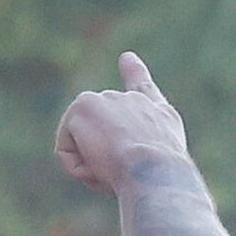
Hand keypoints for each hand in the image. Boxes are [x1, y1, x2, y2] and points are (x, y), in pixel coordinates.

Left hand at [54, 51, 193, 194]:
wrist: (155, 170)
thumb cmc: (165, 175)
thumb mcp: (169, 161)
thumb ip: (147, 149)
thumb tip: (123, 136)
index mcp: (156, 113)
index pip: (142, 88)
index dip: (134, 72)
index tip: (127, 59)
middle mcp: (129, 100)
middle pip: (100, 141)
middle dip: (104, 163)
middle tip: (128, 176)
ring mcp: (103, 100)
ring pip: (83, 149)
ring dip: (94, 168)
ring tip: (118, 171)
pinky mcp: (80, 109)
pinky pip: (66, 154)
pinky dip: (79, 169)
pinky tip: (101, 167)